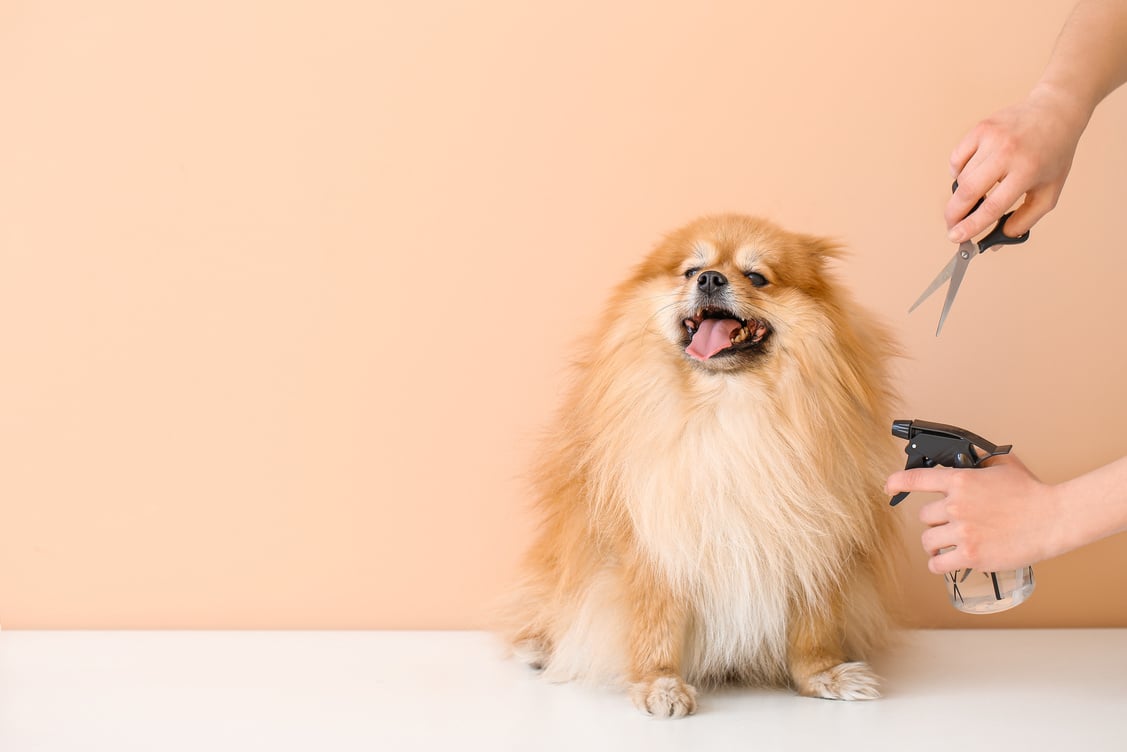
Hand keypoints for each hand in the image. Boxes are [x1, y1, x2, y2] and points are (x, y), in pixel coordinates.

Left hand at [885, 454, 1064, 573]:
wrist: (1053, 519)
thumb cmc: (1031, 492)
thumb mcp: (1002, 465)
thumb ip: (978, 461)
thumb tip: (965, 456)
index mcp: (961, 481)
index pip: (916, 479)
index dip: (897, 482)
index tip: (888, 486)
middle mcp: (956, 506)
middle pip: (923, 517)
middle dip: (936, 520)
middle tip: (952, 523)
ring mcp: (962, 532)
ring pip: (928, 541)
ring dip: (936, 543)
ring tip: (949, 543)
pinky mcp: (971, 556)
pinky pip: (938, 564)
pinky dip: (939, 563)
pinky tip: (946, 560)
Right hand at [945, 85, 1089, 243]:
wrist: (1056, 111)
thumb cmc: (1054, 153)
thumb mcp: (1050, 191)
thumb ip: (1025, 219)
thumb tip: (997, 240)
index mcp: (1028, 170)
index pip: (992, 206)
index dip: (971, 225)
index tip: (956, 237)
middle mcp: (1008, 152)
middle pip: (968, 191)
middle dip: (954, 214)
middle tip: (951, 226)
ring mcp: (991, 138)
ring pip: (961, 177)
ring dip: (962, 194)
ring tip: (974, 196)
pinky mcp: (980, 129)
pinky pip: (957, 159)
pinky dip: (958, 172)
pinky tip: (971, 174)